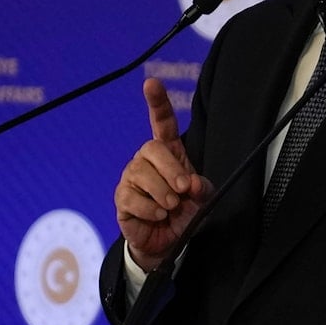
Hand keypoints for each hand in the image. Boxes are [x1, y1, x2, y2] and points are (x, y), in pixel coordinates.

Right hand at [114, 78, 213, 271]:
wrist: (171, 241)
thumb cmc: (187, 212)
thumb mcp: (204, 198)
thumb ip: (202, 188)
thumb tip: (191, 183)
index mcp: (169, 152)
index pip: (162, 122)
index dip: (157, 102)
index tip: (151, 83)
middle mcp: (147, 160)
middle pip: (151, 148)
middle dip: (170, 169)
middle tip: (184, 189)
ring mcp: (131, 178)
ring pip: (140, 174)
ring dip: (162, 192)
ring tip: (172, 206)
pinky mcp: (122, 199)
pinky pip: (131, 197)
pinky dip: (150, 208)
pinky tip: (158, 214)